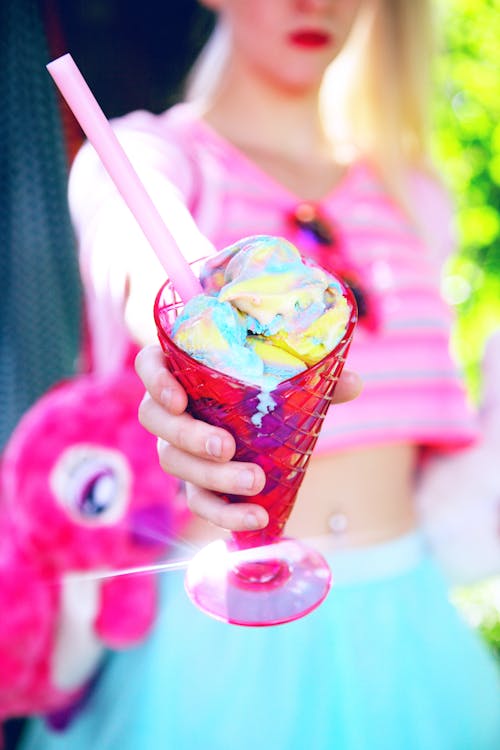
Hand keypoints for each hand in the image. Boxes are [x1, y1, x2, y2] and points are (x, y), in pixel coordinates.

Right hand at [136, 345, 361, 531]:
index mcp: (184, 368)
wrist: (265, 419)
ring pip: (172, 462)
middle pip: (155, 419)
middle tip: (226, 447)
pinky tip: (257, 518)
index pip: (149, 365)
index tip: (178, 398)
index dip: (155, 380)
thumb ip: (314, 376)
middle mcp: (171, 406)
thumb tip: (354, 382)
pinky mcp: (196, 480)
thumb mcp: (288, 375)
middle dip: (188, 436)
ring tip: (254, 482)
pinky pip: (198, 500)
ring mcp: (178, 445)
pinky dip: (225, 512)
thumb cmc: (267, 384)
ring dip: (210, 477)